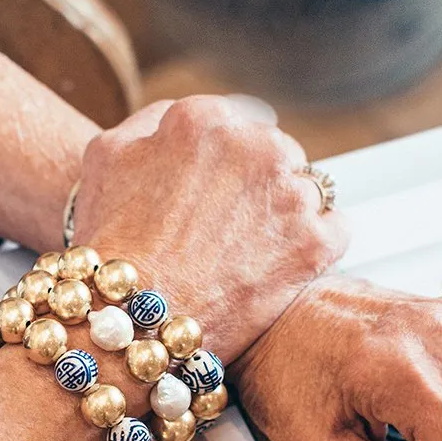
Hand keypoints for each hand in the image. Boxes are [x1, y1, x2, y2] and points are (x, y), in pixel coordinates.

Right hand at [71, 97, 348, 362]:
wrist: (135, 322)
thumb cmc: (112, 247)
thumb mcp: (106, 158)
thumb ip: (148, 123)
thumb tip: (178, 118)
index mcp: (205, 120)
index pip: (231, 126)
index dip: (217, 166)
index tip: (208, 195)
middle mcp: (256, 145)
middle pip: (274, 153)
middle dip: (256, 186)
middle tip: (228, 229)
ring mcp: (291, 194)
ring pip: (307, 188)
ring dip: (286, 213)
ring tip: (251, 251)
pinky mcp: (317, 242)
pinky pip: (336, 229)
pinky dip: (316, 246)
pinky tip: (282, 265)